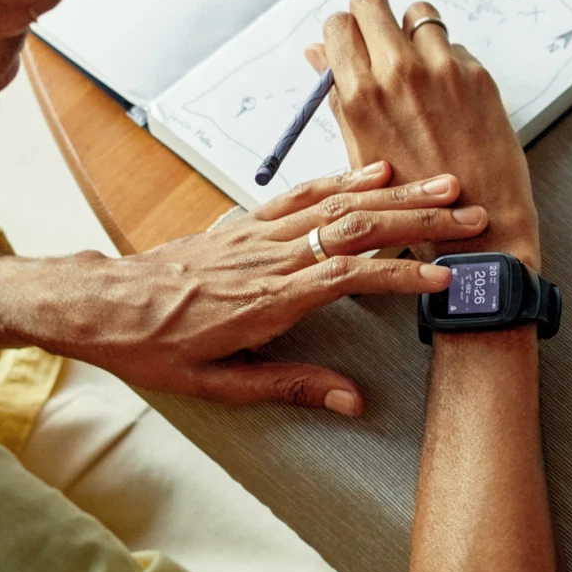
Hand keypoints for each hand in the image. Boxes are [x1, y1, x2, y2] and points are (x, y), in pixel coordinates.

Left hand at [0, 163, 487, 415]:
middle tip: (468, 212)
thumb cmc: (155, 346)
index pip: (349, 276)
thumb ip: (290, 386)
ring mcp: (253, 233)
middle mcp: (265, 257)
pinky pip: (297, 193)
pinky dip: (338, 178)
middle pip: (351, 227)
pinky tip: (371, 172)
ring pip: (331, 203)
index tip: (448, 274)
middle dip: (415, 220)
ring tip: (439, 184)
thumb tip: (352, 399)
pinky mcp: (242, 222)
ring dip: (389, 192)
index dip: (403, 273)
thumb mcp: (218, 384)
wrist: (103, 304)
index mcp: (265, 300)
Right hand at [306, 0, 539, 270]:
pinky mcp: (476, 73)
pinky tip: (444, 93)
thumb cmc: (411, 195)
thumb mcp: (357, 146)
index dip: (342, 31)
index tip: (349, 42)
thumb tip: (317, 52)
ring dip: (411, 30)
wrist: (476, 222)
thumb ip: (336, 93)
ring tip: (415, 64)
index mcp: (359, 94)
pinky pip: (451, 42)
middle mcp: (397, 73)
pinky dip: (444, 57)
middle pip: (371, 0)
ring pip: (417, 11)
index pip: (337, 25)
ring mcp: (441, 69)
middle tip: (377, 36)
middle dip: (370, 13)